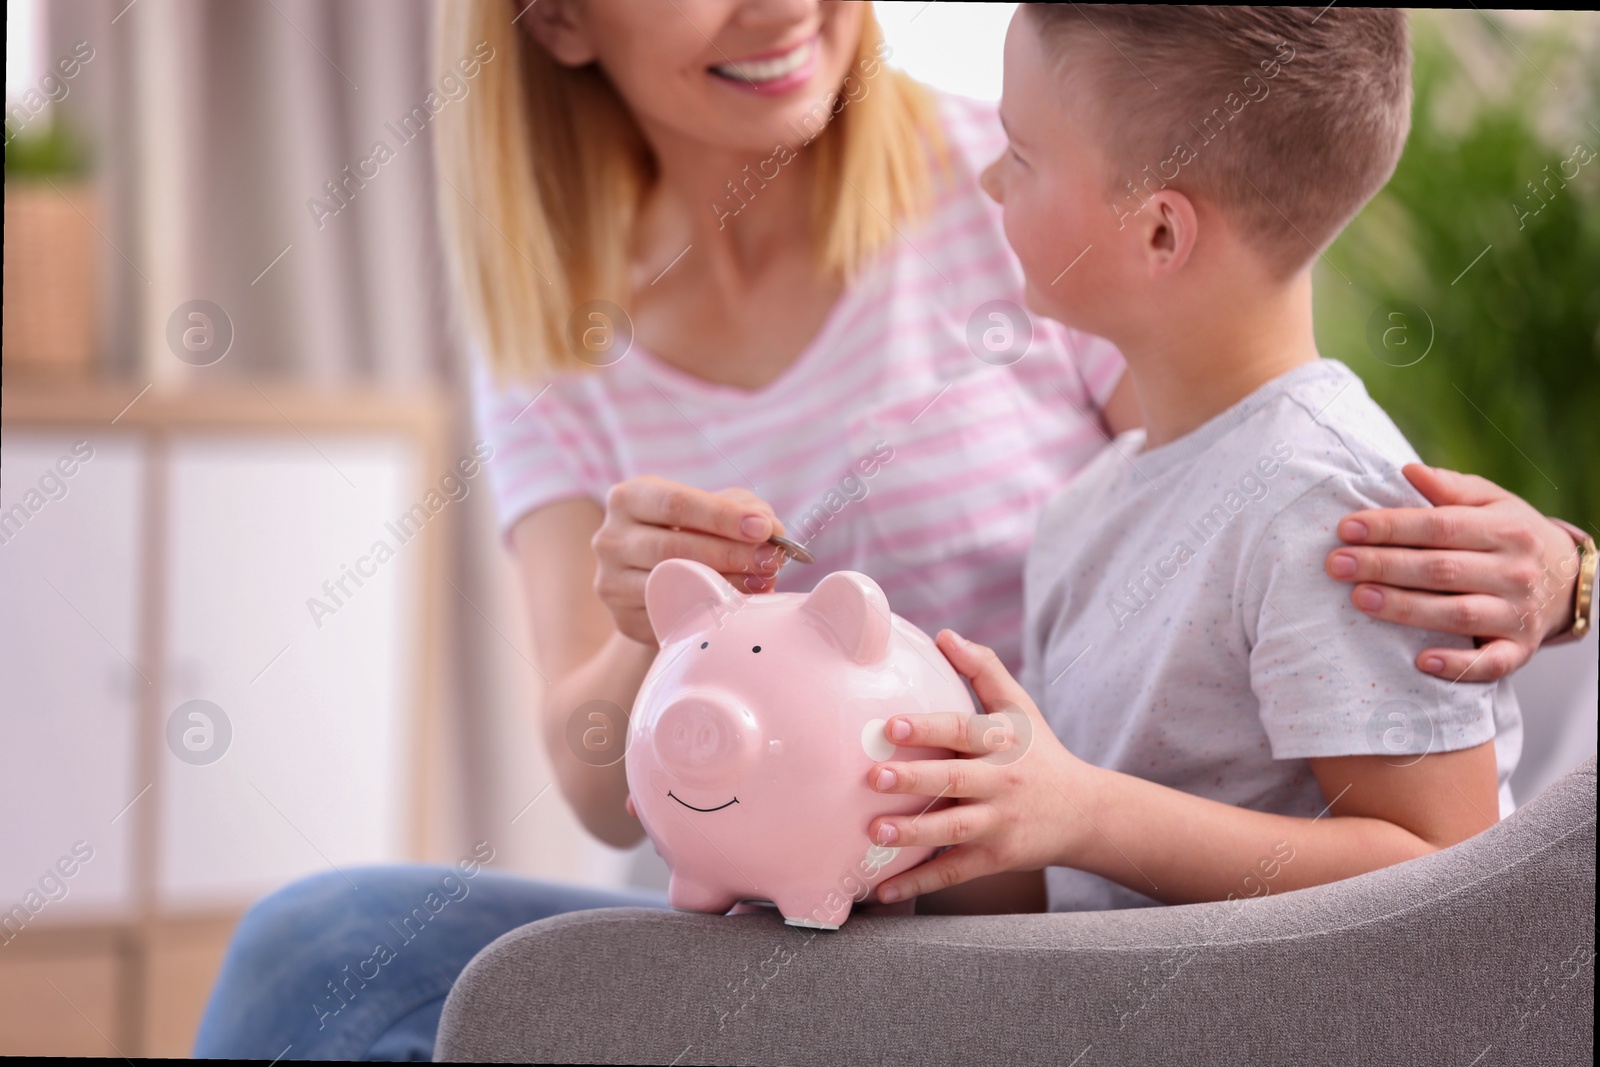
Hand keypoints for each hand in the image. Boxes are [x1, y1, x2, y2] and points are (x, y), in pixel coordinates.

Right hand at [591, 476, 786, 644]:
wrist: (656, 581)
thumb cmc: (691, 533)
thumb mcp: (713, 509)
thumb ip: (742, 509)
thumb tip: (771, 528)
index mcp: (629, 498)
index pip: (676, 503)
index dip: (722, 516)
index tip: (763, 528)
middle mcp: (611, 539)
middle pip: (673, 547)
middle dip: (730, 553)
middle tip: (771, 559)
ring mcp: (612, 582)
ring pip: (672, 585)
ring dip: (726, 585)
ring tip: (763, 582)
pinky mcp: (624, 619)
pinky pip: (671, 616)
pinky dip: (710, 611)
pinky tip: (738, 605)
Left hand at [866, 631, 1090, 902]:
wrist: (1085, 812)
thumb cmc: (1040, 751)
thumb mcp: (1020, 707)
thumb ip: (983, 669)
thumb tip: (943, 635)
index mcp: (1003, 741)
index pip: (964, 730)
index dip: (929, 727)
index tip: (892, 725)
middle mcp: (1002, 781)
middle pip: (955, 779)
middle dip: (914, 779)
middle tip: (874, 777)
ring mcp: (1000, 822)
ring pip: (953, 830)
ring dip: (913, 833)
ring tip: (875, 830)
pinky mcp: (996, 857)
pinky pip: (955, 871)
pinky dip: (920, 883)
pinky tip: (884, 890)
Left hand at [1326, 464, 1581, 681]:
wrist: (1569, 583)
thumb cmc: (1511, 536)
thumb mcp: (1493, 503)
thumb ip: (1451, 488)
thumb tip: (1408, 471)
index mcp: (1506, 530)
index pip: (1440, 526)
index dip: (1391, 527)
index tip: (1346, 528)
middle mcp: (1514, 572)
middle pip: (1441, 569)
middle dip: (1384, 565)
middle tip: (1337, 564)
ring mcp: (1518, 614)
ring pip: (1457, 614)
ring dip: (1405, 608)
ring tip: (1359, 598)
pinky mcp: (1519, 650)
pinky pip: (1489, 663)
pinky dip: (1456, 665)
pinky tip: (1419, 660)